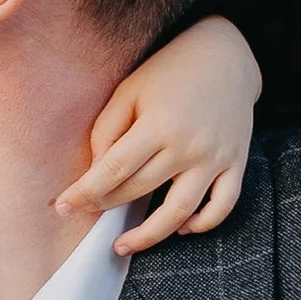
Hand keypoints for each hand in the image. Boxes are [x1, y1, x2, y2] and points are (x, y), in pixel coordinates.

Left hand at [56, 13, 261, 255]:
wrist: (225, 54)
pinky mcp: (236, 162)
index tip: (64, 207)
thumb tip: (95, 174)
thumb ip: (107, 130)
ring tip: (124, 245)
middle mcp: (188, 146)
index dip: (85, 193)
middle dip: (107, 206)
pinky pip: (222, 206)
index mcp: (158, 124)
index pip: (114, 170)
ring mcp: (215, 158)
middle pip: (139, 190)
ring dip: (149, 236)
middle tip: (88, 211)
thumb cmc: (169, 70)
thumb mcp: (129, 90)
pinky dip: (203, 224)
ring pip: (179, 211)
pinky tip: (181, 229)